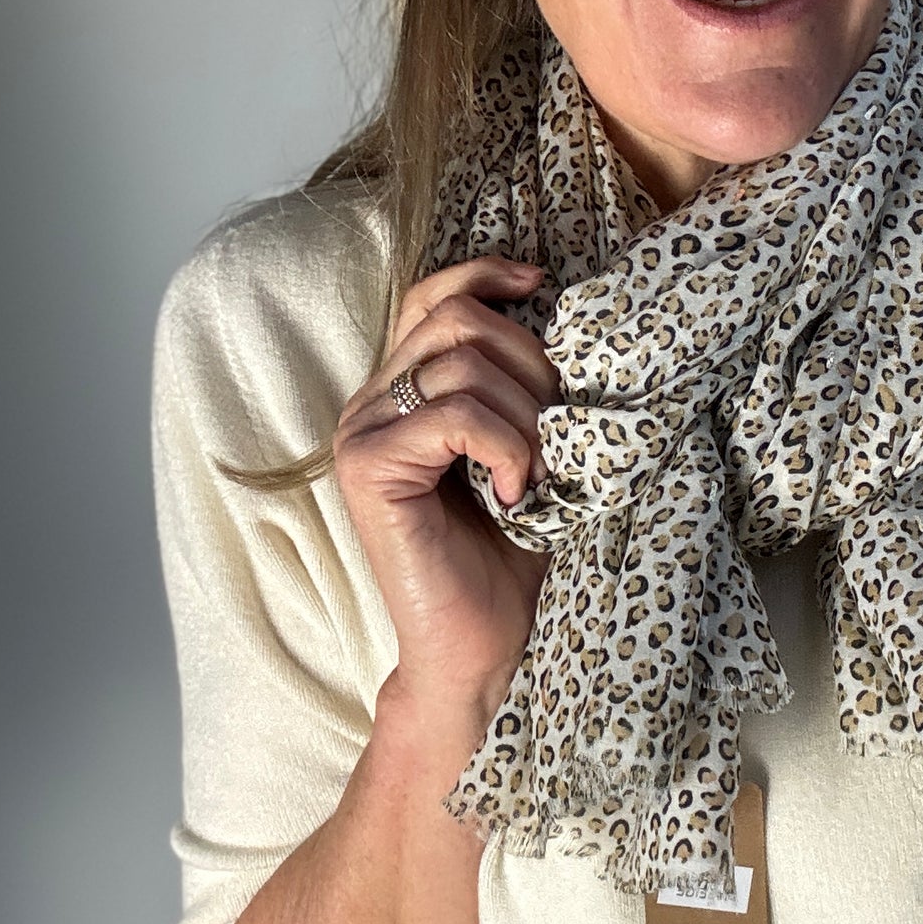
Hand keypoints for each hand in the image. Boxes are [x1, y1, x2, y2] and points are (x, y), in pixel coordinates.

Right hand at [333, 256, 559, 725]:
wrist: (487, 648)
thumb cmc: (513, 557)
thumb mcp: (529, 451)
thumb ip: (521, 386)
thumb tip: (561, 315)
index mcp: (404, 391)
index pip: (434, 294)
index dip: (488, 275)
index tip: (547, 288)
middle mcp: (371, 403)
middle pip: (459, 319)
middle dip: (533, 365)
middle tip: (559, 435)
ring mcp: (361, 434)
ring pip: (464, 366)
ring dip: (528, 418)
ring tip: (541, 476)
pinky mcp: (368, 469)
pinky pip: (454, 416)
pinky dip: (506, 448)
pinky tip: (518, 495)